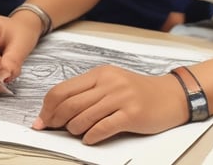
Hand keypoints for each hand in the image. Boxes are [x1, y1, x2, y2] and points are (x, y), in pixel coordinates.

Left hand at [33, 68, 188, 144]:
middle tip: (52, 129)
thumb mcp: (111, 84)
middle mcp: (108, 83)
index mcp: (99, 74)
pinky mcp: (132, 114)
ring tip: (76, 133)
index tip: (41, 120)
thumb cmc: (138, 92)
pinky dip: (91, 137)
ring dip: (74, 130)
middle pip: (70, 104)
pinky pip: (103, 128)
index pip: (63, 89)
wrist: (171, 96)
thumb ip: (88, 93)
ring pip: (84, 117)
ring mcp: (121, 97)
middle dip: (56, 120)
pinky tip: (89, 139)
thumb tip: (58, 111)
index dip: (48, 107)